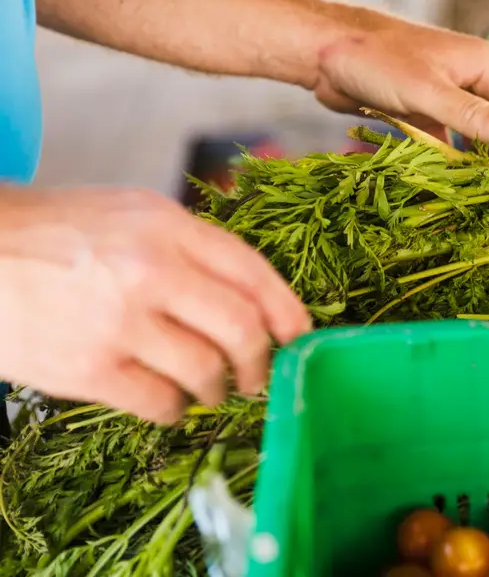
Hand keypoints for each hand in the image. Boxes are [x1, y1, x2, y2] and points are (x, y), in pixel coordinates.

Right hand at [0, 186, 310, 423]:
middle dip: (260, 362)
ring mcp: (120, 321)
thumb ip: (189, 245)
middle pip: (242, 329)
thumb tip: (251, 295)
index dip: (288, 312)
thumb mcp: (130, 213)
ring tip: (209, 390)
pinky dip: (175, 411)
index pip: (253, 273)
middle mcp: (152, 270)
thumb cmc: (53, 233)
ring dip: (218, 390)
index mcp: (168, 226)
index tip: (299, 337)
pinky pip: (160, 403)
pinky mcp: (89, 368)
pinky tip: (168, 403)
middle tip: (255, 376)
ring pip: (207, 371)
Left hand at [312, 20, 488, 146]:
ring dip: (488, 162)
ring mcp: (449, 95)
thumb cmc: (375, 59)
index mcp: (485, 66)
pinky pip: (451, 140)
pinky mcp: (425, 110)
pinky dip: (458, 160)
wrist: (323, 50)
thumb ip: (472, 115)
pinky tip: (462, 184)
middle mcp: (473, 79)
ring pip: (480, 135)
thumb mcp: (426, 90)